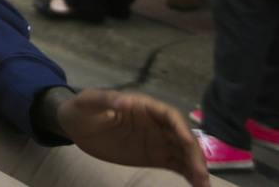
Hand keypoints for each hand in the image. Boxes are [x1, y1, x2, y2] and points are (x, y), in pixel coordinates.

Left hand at [56, 90, 207, 186]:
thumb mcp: (88, 101)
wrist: (75, 126)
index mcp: (144, 107)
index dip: (181, 128)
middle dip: (194, 154)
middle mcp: (157, 124)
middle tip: (201, 174)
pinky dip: (188, 175)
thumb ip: (106, 100)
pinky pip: (176, 165)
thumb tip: (124, 101)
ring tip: (204, 186)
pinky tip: (197, 186)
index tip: (187, 143)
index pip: (170, 116)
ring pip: (183, 153)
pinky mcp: (154, 156)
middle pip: (182, 137)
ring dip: (196, 167)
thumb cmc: (82, 108)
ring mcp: (157, 141)